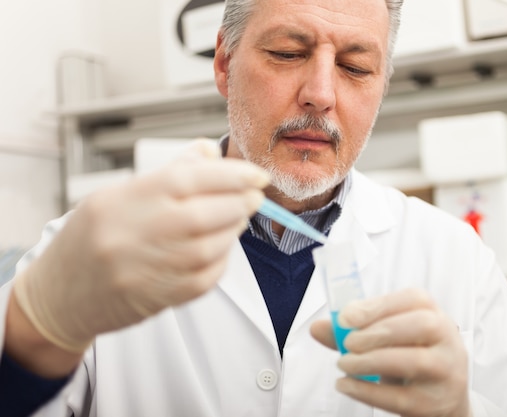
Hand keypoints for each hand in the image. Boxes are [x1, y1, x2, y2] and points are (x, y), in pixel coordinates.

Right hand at [12, 140, 268, 352]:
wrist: (60, 294)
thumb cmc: (93, 236)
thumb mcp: (120, 193)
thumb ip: (170, 172)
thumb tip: (211, 151)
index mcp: (124, 200)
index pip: (188, 179)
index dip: (231, 175)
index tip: (256, 175)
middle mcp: (134, 234)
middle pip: (205, 214)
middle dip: (240, 202)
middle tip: (255, 195)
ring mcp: (147, 270)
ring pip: (212, 246)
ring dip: (234, 229)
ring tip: (238, 216)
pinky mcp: (161, 297)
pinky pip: (207, 276)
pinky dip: (222, 258)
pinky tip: (221, 246)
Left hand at [310, 288, 470, 416]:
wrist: (443, 401)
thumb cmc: (411, 359)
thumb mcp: (389, 339)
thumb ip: (354, 330)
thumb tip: (317, 327)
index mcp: (435, 315)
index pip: (414, 299)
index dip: (378, 305)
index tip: (346, 316)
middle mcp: (448, 341)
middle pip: (420, 325)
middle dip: (377, 331)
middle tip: (348, 343)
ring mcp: (445, 373)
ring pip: (413, 361)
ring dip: (370, 361)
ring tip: (344, 364)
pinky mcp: (433, 405)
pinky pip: (399, 398)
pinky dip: (367, 391)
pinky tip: (346, 385)